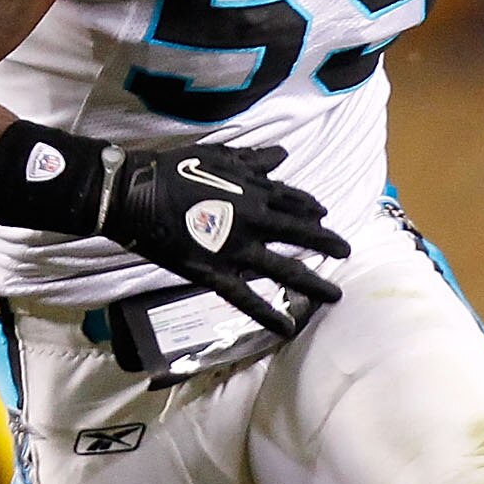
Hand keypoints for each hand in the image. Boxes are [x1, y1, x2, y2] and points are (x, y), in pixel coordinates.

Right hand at [100, 143, 349, 335]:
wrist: (136, 194)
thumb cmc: (175, 170)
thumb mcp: (219, 156)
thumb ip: (253, 161)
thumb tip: (282, 156)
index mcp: (254, 192)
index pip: (294, 202)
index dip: (313, 210)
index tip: (325, 216)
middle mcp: (254, 221)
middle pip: (301, 235)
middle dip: (328, 244)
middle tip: (347, 252)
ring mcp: (237, 250)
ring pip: (284, 269)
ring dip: (314, 283)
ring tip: (336, 295)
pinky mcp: (215, 273)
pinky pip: (246, 298)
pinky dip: (268, 314)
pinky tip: (289, 327)